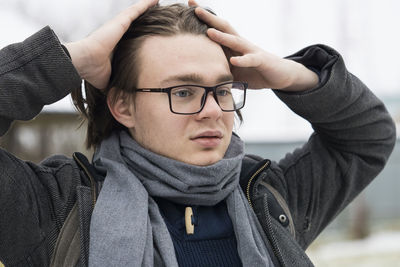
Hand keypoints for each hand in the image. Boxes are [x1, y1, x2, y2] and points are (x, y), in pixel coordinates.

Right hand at [65, 0, 157, 88]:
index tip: (152, 33)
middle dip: (147, 18)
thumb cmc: (94, 72)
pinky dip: (146, 4)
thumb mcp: (111, 78)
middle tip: (160, 14)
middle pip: (136, 22)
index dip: (142, 33)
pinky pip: (137, 10)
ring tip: (158, 2)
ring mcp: (119, 26)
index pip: (133, 36)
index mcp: (117, 45)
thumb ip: (117, 82)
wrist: (85, 63)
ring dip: (148, 7)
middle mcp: (118, 33)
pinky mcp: (121, 21)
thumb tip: (121, 95)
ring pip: (137, 13)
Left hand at [188, 1, 317, 90]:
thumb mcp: (231, 70)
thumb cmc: (253, 71)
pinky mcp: (261, 60)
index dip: (203, 18)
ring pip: (235, 41)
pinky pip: (250, 59)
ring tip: (208, 32)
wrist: (280, 75)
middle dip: (209, 18)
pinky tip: (233, 60)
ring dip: (222, 36)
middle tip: (195, 8)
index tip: (189, 4)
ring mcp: (251, 50)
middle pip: (224, 27)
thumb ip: (217, 68)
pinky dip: (242, 60)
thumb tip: (198, 73)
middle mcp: (241, 43)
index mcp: (232, 45)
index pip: (216, 28)